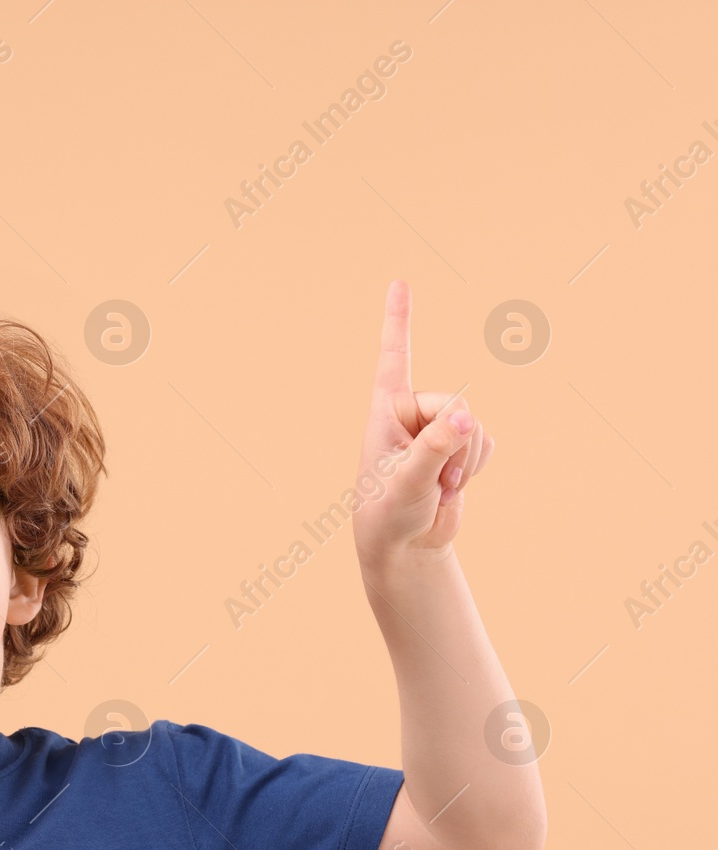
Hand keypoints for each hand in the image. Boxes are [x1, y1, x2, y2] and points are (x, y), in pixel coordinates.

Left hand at [352, 280, 494, 569]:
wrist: (404, 546)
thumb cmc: (390, 511)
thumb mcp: (410, 480)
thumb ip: (438, 446)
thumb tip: (469, 416)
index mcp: (387, 409)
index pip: (395, 356)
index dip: (399, 318)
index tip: (399, 281)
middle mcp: (412, 412)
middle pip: (459, 403)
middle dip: (456, 443)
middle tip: (435, 478)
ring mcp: (438, 429)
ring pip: (476, 425)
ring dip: (465, 461)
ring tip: (439, 486)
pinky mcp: (458, 448)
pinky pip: (486, 442)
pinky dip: (475, 466)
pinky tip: (453, 486)